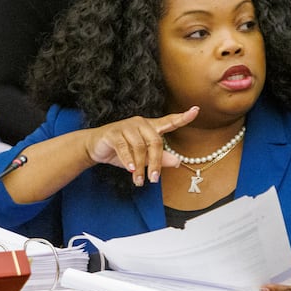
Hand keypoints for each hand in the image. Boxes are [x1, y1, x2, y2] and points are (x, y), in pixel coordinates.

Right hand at [85, 106, 199, 185]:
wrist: (94, 148)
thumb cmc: (121, 151)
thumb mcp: (142, 158)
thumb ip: (159, 159)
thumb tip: (177, 162)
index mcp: (150, 127)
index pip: (169, 121)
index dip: (182, 117)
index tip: (196, 110)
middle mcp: (140, 123)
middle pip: (155, 142)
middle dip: (156, 163)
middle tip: (154, 179)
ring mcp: (126, 126)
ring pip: (140, 147)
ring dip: (141, 167)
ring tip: (139, 181)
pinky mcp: (114, 133)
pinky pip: (125, 148)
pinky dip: (129, 160)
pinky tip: (132, 170)